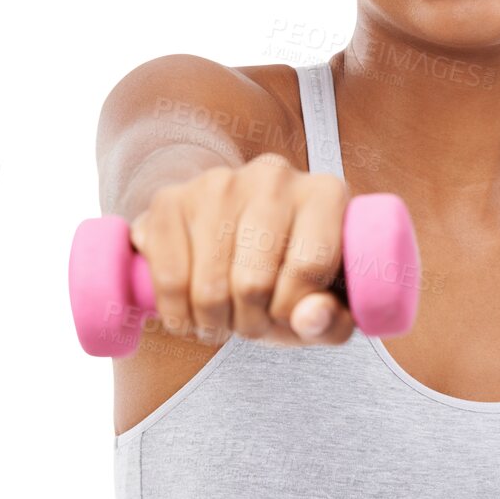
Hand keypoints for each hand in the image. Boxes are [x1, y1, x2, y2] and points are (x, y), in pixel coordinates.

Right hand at [127, 153, 358, 348]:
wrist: (228, 244)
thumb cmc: (286, 278)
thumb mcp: (322, 308)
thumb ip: (330, 321)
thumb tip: (309, 319)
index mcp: (324, 194)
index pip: (309, 268)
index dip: (293, 312)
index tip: (285, 316)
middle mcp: (274, 176)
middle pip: (254, 283)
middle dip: (250, 322)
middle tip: (249, 321)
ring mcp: (218, 182)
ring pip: (209, 288)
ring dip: (212, 322)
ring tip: (221, 317)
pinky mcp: (170, 198)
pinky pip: (169, 279)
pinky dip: (176, 313)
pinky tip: (188, 311)